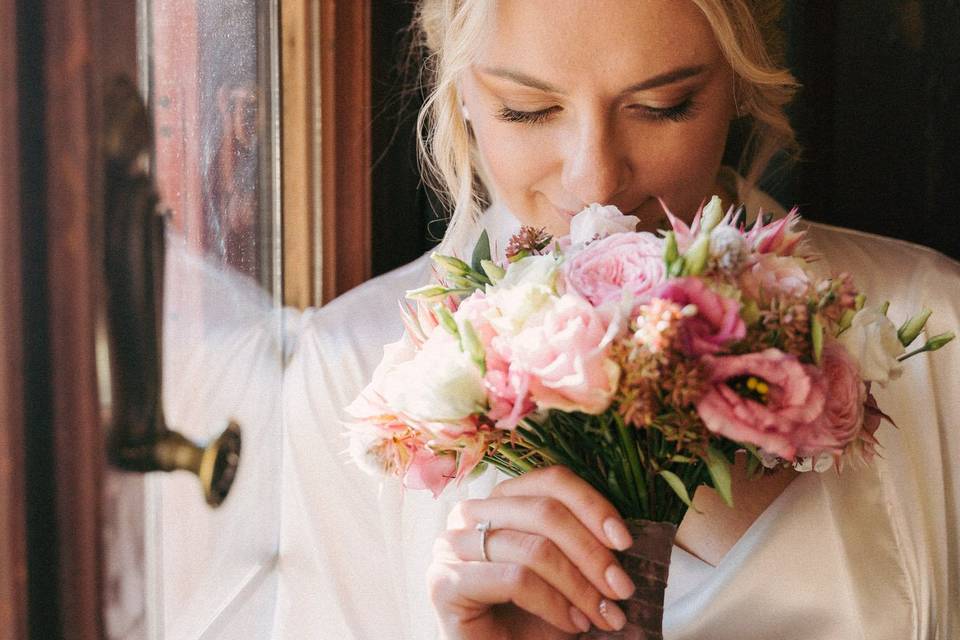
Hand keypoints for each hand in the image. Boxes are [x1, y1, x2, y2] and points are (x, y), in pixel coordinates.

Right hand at [427, 466, 635, 638]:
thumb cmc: (534, 616)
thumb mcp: (565, 570)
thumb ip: (581, 540)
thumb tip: (622, 531)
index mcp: (499, 500)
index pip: (550, 481)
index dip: (592, 505)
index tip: (624, 541)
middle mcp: (469, 513)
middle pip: (544, 511)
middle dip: (592, 553)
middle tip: (622, 588)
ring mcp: (450, 546)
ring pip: (533, 548)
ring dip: (580, 586)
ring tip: (605, 614)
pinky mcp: (444, 582)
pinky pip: (515, 579)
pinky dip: (554, 604)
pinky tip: (573, 624)